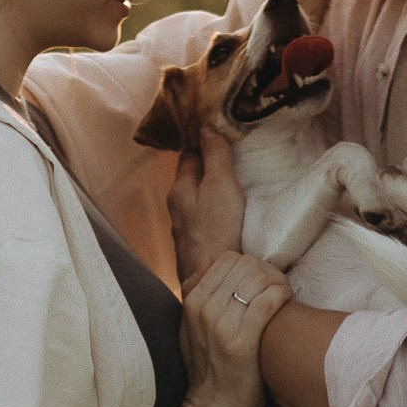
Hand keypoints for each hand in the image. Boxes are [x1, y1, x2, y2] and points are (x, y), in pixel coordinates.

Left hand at [168, 129, 245, 287]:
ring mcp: (184, 229)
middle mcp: (176, 208)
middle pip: (190, 178)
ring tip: (231, 183)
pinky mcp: (195, 246)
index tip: (219, 134)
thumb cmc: (217, 229)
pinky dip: (212, 210)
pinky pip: (202, 219)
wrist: (212, 278)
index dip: (202, 143)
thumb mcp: (220, 185)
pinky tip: (226, 214)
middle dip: (206, 167)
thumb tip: (205, 128)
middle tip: (230, 157)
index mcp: (179, 189)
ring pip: (195, 200)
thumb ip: (214, 156)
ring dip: (209, 190)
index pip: (188, 155)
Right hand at [173, 253, 288, 406]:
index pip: (226, 259)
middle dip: (267, 271)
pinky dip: (281, 295)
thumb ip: (197, 292)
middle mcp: (202, 310)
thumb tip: (211, 261)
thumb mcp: (191, 328)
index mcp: (190, 302)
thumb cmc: (211, 370)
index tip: (262, 280)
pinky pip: (267, 301)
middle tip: (278, 287)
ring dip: (277, 281)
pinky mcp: (241, 344)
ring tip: (283, 295)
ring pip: (257, 278)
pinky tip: (286, 302)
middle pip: (244, 264)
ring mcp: (220, 326)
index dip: (250, 264)